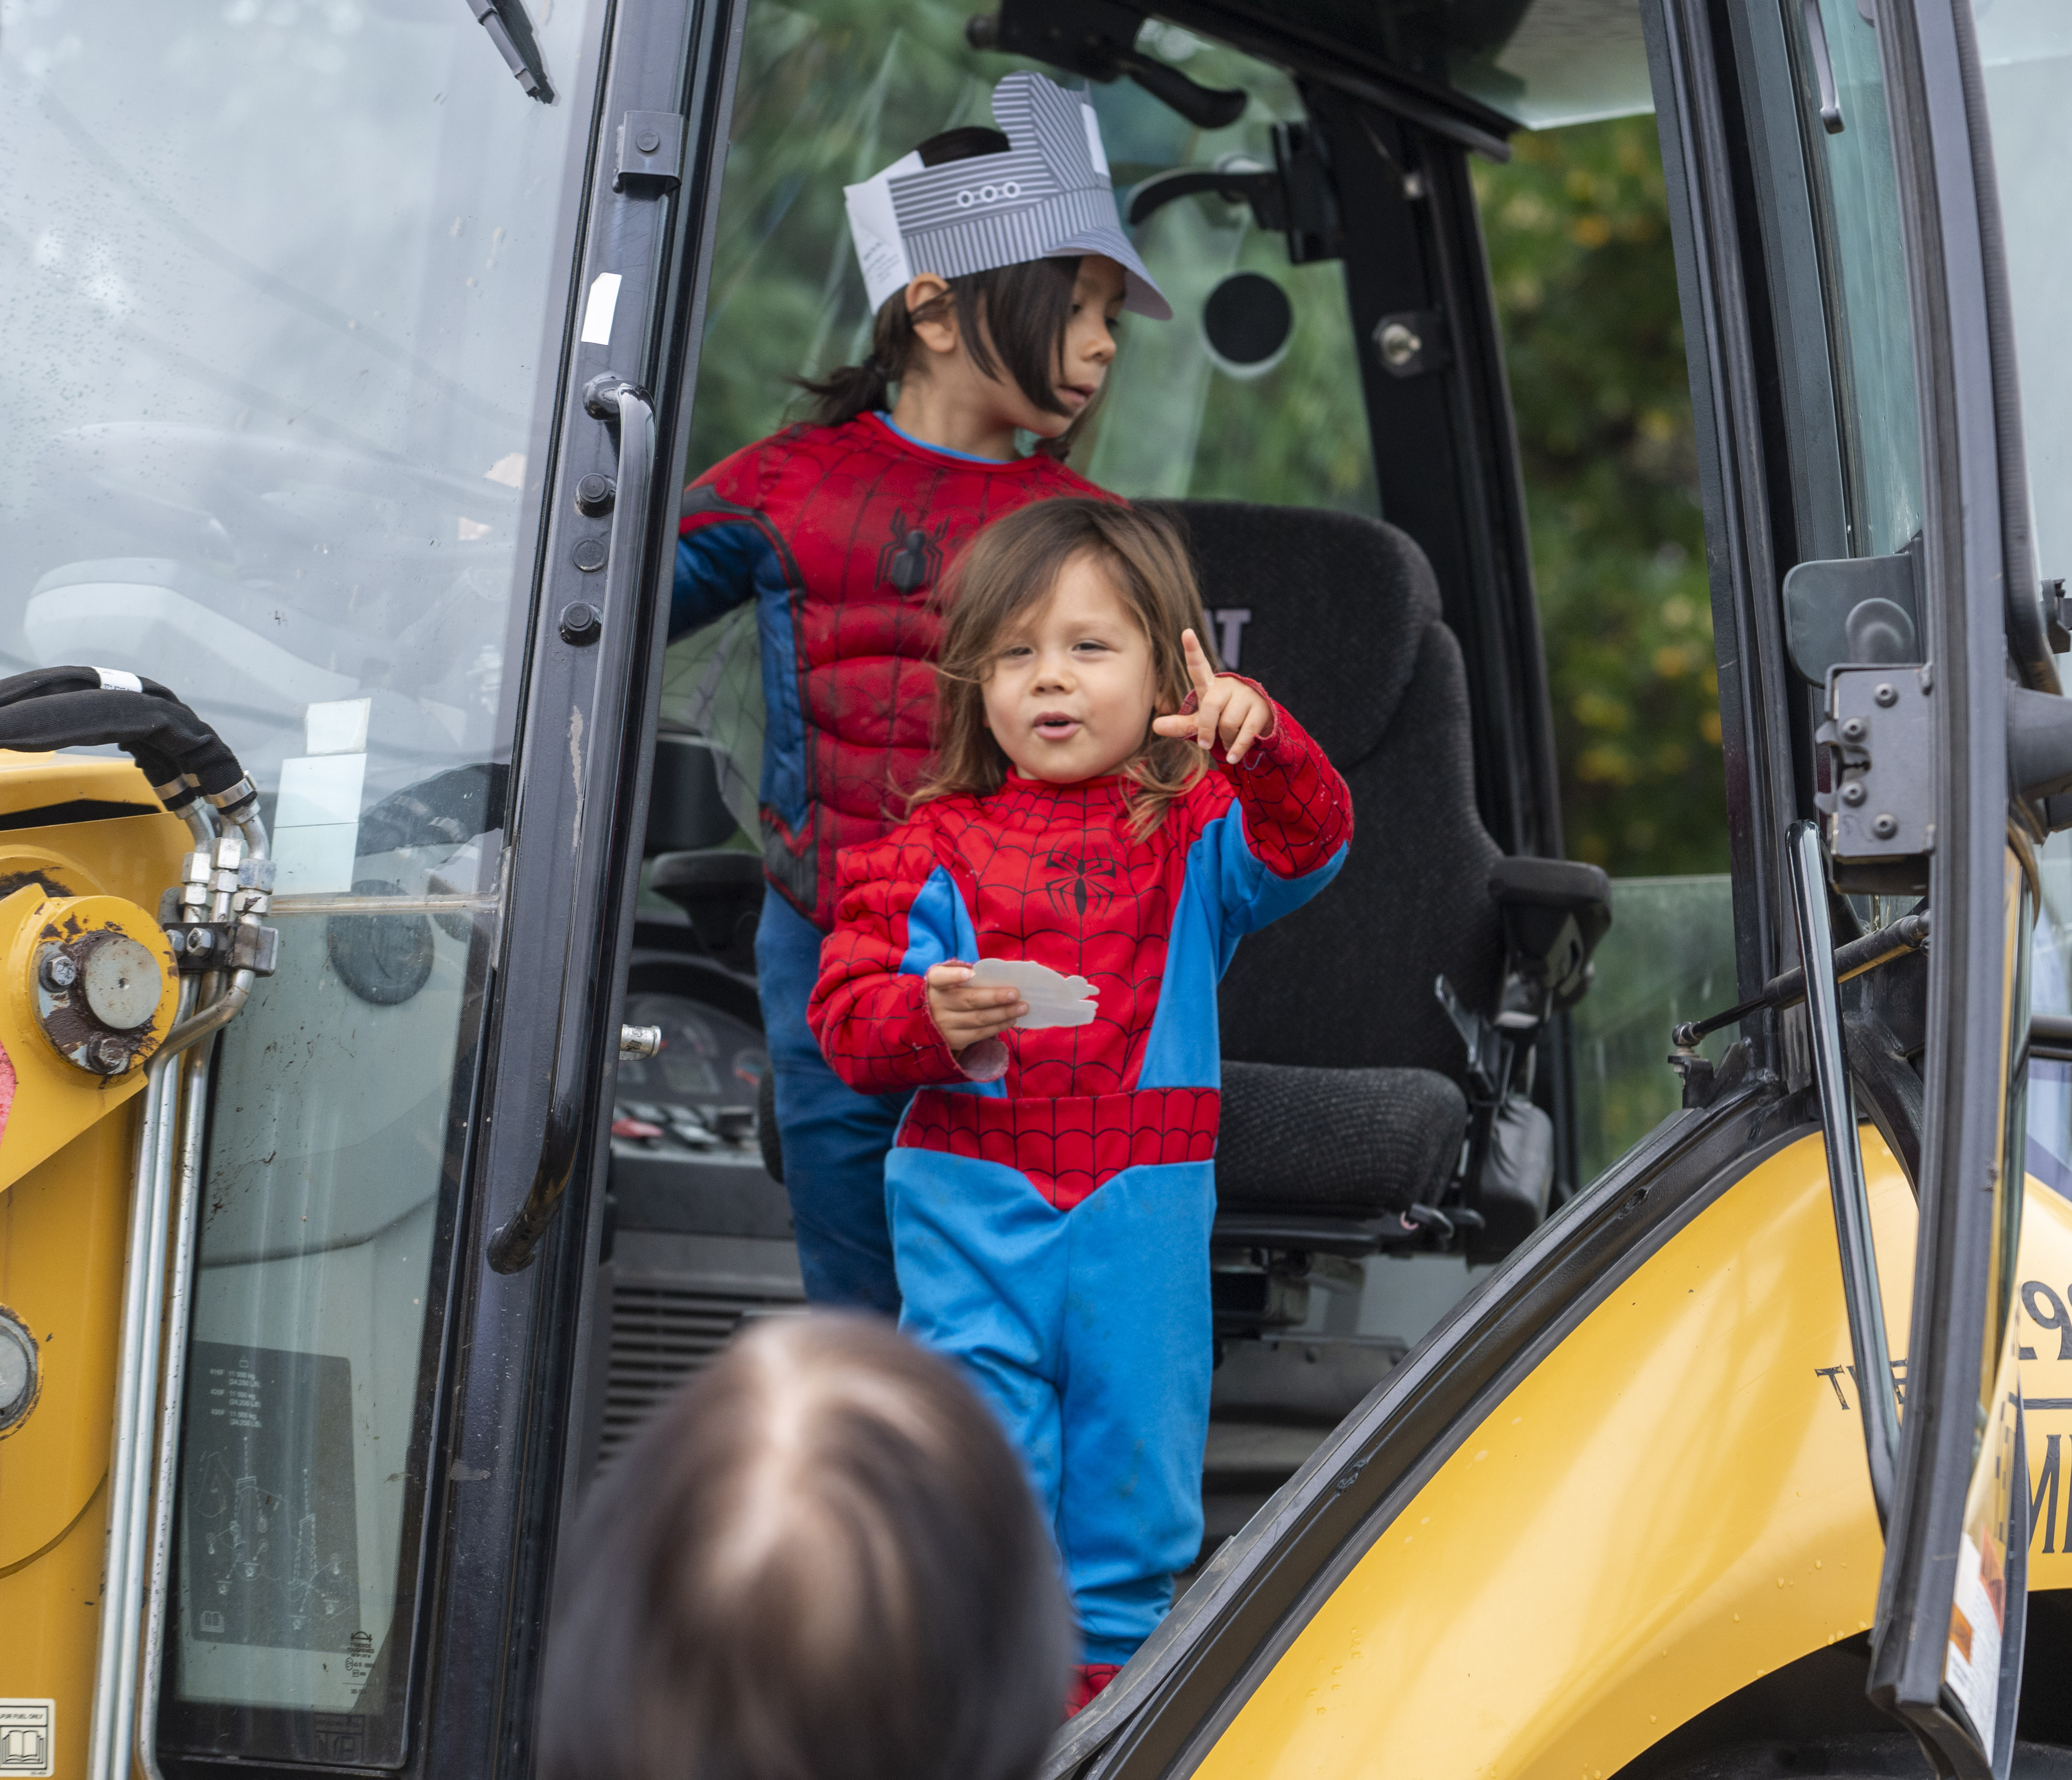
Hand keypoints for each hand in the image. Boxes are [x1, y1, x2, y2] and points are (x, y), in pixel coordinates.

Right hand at [925, 962, 1025, 1054]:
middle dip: (994, 997)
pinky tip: (1011, 1019)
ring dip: (1003, 1013)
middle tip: (1015, 994)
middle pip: (968, 1000)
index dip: (955, 975)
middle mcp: (937, 1004)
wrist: (932, 1022)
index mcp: (935, 983)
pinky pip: (980, 1034)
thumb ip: (970, 974)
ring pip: (978, 1019)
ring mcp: (944, 1024)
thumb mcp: (952, 980)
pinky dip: (998, 1026)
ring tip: (1022, 1008)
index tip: (970, 974)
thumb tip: (1007, 973)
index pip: (941, 977)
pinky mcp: (954, 1040)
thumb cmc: (951, 993)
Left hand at [1151, 628, 1275, 763]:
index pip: (1198, 666)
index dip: (1193, 650)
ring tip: (1226, 741)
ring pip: (1227, 724)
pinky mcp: (1261, 710)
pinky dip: (1236, 748)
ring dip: (1224, 740)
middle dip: (1205, 729)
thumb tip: (1155, 726)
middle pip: (1210, 707)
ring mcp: (1246, 696)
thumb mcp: (1199, 721)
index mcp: (1209, 686)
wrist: (1255, 722)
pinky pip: (1245, 733)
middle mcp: (1228, 686)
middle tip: (1204, 744)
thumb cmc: (1221, 718)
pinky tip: (1233, 756)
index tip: (1186, 632)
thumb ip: (1179, 725)